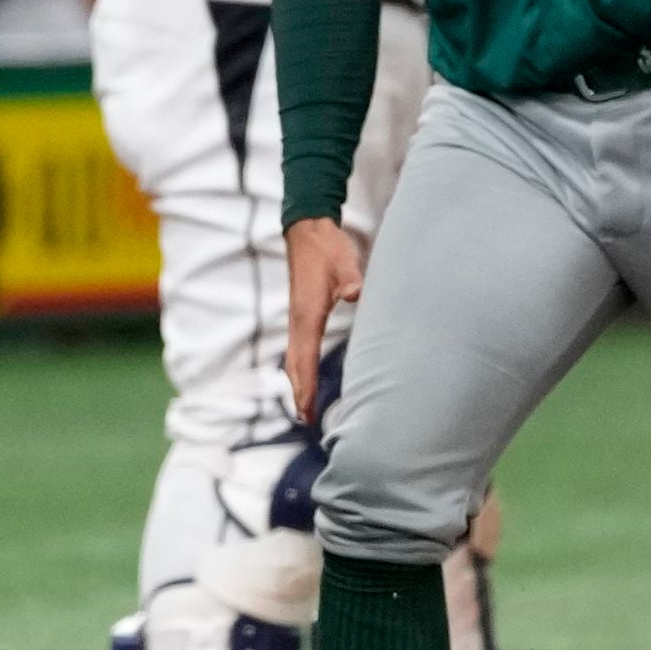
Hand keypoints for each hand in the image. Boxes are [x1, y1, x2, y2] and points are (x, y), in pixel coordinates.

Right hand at [282, 216, 363, 424]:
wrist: (308, 230)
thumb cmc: (327, 248)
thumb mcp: (344, 262)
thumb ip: (351, 279)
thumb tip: (355, 293)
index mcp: (308, 313)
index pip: (305, 357)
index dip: (306, 384)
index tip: (307, 407)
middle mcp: (299, 320)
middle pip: (295, 364)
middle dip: (300, 392)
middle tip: (306, 419)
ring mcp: (298, 317)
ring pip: (294, 357)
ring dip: (298, 382)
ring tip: (304, 406)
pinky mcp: (302, 313)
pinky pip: (298, 347)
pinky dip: (300, 367)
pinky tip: (306, 375)